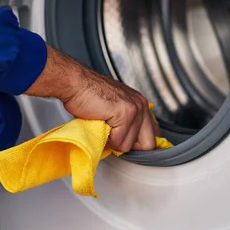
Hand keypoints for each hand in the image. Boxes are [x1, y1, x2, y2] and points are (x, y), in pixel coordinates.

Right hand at [24, 44, 159, 151]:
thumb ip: (126, 123)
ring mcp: (135, 109)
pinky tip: (100, 123)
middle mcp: (142, 105)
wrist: (75, 84)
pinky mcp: (125, 114)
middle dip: (129, 146)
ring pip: (129, 145)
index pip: (154, 134)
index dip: (139, 144)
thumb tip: (129, 143)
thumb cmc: (88, 95)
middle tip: (113, 138)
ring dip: (113, 141)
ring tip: (103, 126)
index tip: (126, 144)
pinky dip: (106, 139)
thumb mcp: (113, 108)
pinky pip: (118, 141)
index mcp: (141, 104)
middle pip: (148, 144)